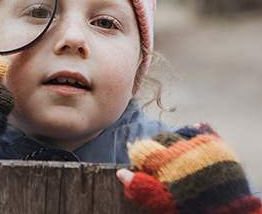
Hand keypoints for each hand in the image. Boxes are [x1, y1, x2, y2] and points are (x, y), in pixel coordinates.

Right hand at [118, 125, 261, 213]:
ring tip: (181, 163)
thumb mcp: (162, 201)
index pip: (141, 151)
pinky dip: (194, 136)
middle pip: (159, 140)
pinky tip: (192, 144)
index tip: (144, 168)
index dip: (140, 161)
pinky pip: (200, 131)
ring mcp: (199, 145)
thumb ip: (139, 186)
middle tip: (165, 167)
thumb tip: (120, 174)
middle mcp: (180, 149)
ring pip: (178, 136)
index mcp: (164, 163)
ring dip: (176, 146)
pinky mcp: (216, 145)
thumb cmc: (190, 208)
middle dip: (158, 151)